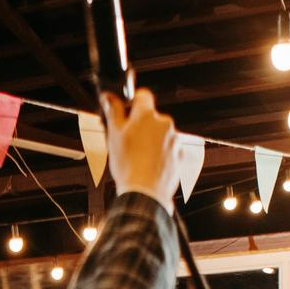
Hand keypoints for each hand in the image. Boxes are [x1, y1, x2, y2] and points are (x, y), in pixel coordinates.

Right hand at [103, 87, 180, 208]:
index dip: (133, 103)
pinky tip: (148, 165)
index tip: (126, 113)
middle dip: (141, 126)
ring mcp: (175, 139)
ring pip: (160, 134)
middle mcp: (165, 123)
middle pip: (151, 117)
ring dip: (150, 141)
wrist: (145, 193)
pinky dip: (160, 154)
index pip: (142, 95)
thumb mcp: (113, 135)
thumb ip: (113, 112)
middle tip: (127, 141)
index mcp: (147, 115)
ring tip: (138, 158)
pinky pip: (168, 149)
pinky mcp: (180, 155)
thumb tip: (109, 97)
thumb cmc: (128, 165)